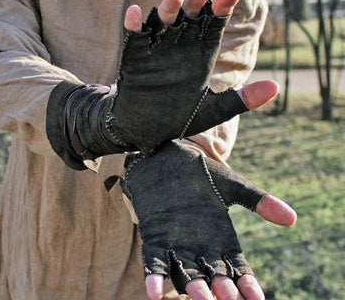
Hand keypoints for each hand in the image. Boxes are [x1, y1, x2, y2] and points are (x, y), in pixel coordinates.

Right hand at [46, 0, 274, 170]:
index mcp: (201, 53)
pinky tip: (135, 12)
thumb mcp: (214, 110)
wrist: (148, 131)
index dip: (226, 3)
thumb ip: (243, 98)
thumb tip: (275, 87)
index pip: (216, 21)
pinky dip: (134, 25)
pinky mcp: (135, 58)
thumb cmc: (180, 119)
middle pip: (191, 13)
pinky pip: (134, 38)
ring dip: (170, 5)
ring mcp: (157, 49)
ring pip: (164, 20)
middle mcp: (180, 45)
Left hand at [120, 140, 295, 299]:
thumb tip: (292, 219)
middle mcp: (201, 248)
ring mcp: (177, 245)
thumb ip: (259, 202)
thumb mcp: (233, 186)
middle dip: (221, 290)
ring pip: (187, 274)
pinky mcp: (155, 239)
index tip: (256, 298)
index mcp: (222, 239)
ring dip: (193, 288)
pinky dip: (154, 277)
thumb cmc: (202, 173)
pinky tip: (154, 291)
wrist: (167, 159)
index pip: (238, 268)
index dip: (247, 284)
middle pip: (214, 277)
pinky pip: (155, 262)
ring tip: (201, 299)